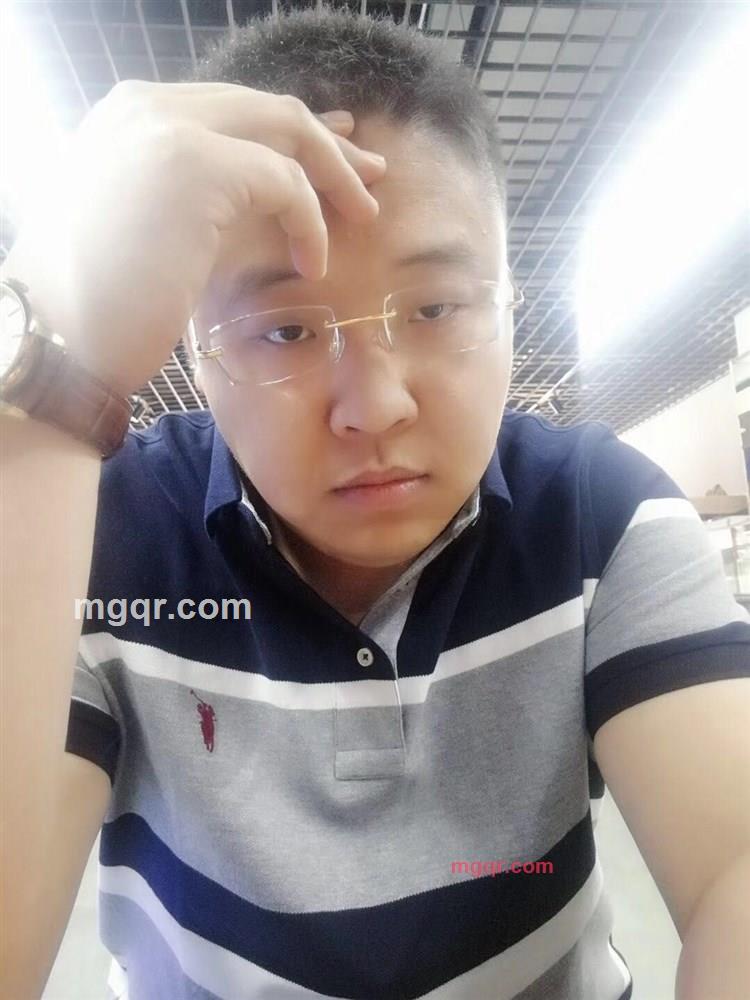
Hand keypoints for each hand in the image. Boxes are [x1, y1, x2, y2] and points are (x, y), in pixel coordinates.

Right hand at [1, 82, 385, 396]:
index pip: (231, 111)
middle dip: (326, 144)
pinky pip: (284, 182)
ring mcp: (166, 129)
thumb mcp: (153, 232)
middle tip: (369, 176)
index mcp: (129, 120)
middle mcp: (144, 109)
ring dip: (333, 173)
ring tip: (364, 215)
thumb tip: (270, 199)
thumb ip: (203, 201)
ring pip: (284, 130)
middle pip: (264, 109)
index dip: (289, 133)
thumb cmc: (100, 306)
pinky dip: (310, 220)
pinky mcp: (192, 165)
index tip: (334, 156)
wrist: (58, 341)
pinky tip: (313, 262)